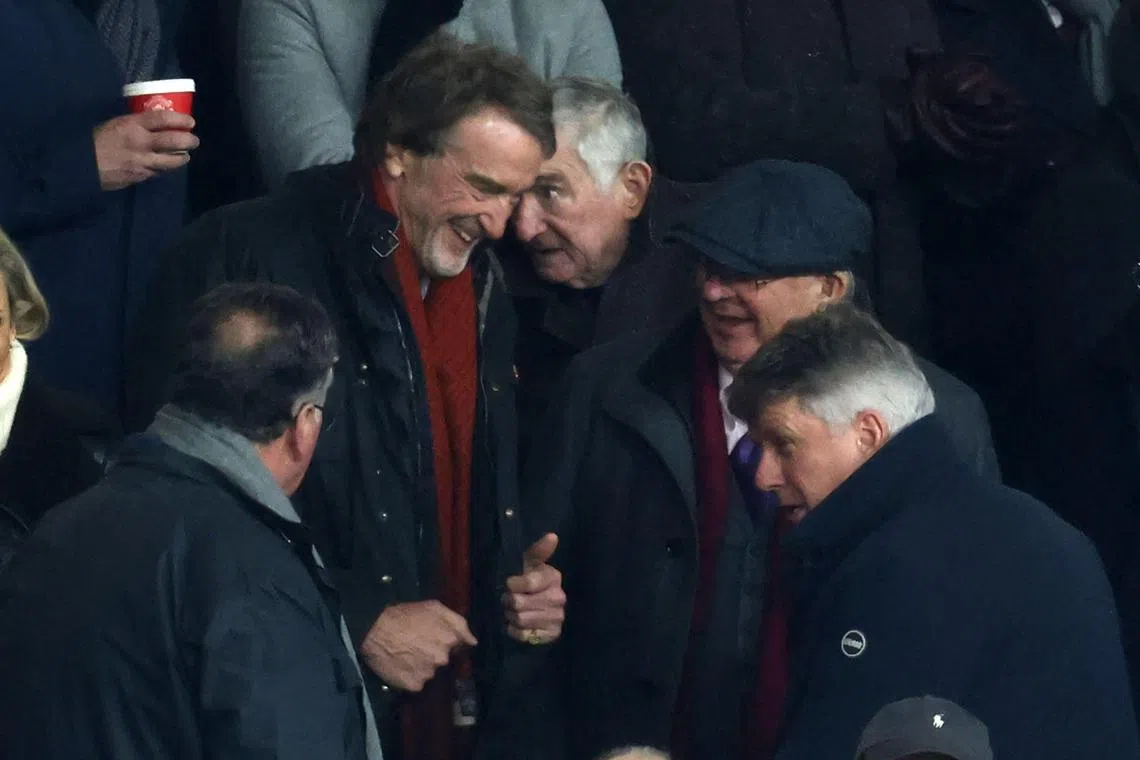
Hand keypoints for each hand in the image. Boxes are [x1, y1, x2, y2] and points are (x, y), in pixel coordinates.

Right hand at [93, 111, 199, 190]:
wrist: (82, 165)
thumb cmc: (95, 141)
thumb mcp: (114, 124)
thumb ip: (134, 124)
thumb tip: (152, 123)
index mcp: (131, 125)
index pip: (162, 119)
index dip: (180, 120)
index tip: (190, 122)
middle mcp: (141, 143)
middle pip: (173, 141)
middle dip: (188, 141)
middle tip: (194, 140)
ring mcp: (142, 162)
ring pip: (171, 161)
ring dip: (182, 158)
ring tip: (185, 155)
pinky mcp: (141, 176)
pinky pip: (159, 171)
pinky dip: (167, 168)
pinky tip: (169, 165)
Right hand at [359, 600, 476, 691]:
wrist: (375, 629)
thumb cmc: (405, 614)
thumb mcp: (435, 607)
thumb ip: (459, 623)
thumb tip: (473, 642)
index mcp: (450, 640)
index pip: (458, 647)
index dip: (446, 642)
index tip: (433, 638)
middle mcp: (442, 660)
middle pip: (443, 660)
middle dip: (434, 654)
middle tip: (417, 645)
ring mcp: (428, 674)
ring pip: (429, 672)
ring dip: (422, 666)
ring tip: (406, 654)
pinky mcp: (413, 686)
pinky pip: (416, 683)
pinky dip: (410, 676)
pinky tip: (401, 666)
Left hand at [503, 533, 564, 644]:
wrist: (539, 610)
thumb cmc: (530, 581)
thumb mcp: (530, 564)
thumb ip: (538, 551)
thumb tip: (553, 536)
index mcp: (554, 577)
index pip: (527, 583)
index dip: (512, 585)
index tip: (510, 584)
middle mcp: (559, 598)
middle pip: (519, 603)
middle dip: (509, 602)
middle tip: (510, 600)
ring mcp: (557, 618)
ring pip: (520, 619)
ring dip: (511, 616)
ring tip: (514, 611)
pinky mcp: (552, 635)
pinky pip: (523, 635)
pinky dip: (515, 631)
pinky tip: (519, 625)